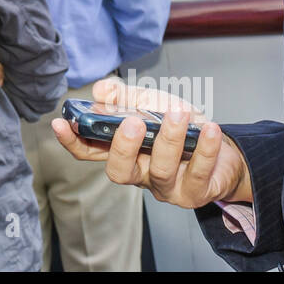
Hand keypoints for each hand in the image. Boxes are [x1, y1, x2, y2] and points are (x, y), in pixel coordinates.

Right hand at [50, 77, 250, 208]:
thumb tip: (100, 90)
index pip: (89, 150)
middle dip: (123, 147)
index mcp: (123, 151)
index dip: (72, 139)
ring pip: (160, 170)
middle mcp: (139, 173)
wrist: (223, 149)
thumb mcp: (151, 104)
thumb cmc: (181, 128)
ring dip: (168, 139)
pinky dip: (204, 150)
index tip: (60, 123)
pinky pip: (197, 173)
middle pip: (118, 170)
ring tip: (177, 115)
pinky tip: (208, 130)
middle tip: (134, 122)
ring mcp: (165, 186)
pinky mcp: (193, 192)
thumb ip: (125, 96)